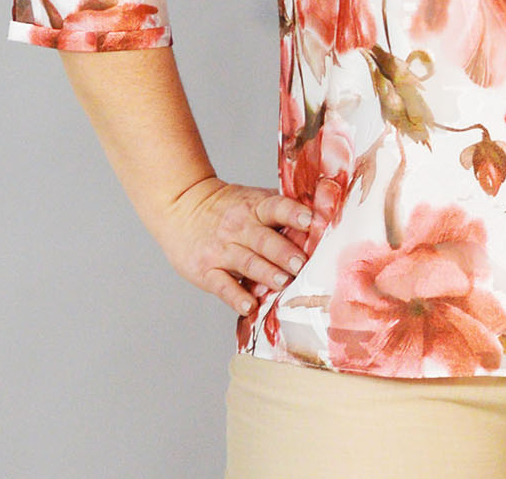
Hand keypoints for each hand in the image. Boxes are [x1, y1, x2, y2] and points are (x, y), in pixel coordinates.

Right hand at [152, 175, 314, 317]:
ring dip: (266, 273)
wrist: (182, 205)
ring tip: (283, 282)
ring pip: (247, 262)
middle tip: (301, 263)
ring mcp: (222, 249)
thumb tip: (323, 221)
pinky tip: (249, 305)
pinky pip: (222, 285)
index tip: (309, 220)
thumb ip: (282, 212)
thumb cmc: (228, 207)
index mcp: (255, 207)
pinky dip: (236, 296)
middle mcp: (239, 227)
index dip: (293, 214)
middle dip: (284, 252)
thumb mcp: (253, 200)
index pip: (276, 208)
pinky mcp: (206, 270)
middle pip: (264, 240)